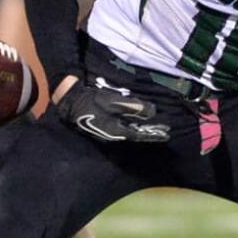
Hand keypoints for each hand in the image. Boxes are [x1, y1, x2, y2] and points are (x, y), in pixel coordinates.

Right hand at [55, 78, 169, 142]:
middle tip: (164, 131)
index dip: (154, 134)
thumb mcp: (115, 102)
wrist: (71, 102)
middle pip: (136, 135)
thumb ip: (134, 107)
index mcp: (118, 131)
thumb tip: (153, 112)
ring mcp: (107, 133)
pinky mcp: (103, 128)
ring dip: (142, 129)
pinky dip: (133, 126)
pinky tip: (135, 122)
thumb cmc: (93, 102)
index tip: (167, 134)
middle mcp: (114, 136)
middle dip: (150, 132)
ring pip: (130, 132)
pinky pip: (123, 129)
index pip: (141, 134)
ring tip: (153, 126)